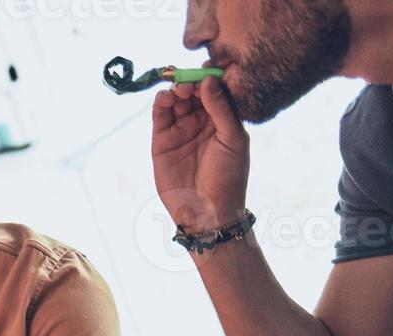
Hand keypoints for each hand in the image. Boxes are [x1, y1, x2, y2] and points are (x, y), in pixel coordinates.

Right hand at [151, 76, 249, 231]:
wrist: (207, 210)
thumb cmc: (228, 176)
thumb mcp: (232, 138)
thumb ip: (221, 108)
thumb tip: (208, 79)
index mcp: (223, 118)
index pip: (215, 90)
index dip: (210, 77)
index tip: (208, 69)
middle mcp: (201, 121)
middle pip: (193, 91)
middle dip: (191, 82)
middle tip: (190, 80)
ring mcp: (181, 129)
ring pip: (175, 100)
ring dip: (176, 90)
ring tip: (180, 90)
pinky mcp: (162, 140)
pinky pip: (159, 116)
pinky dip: (160, 103)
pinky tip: (165, 98)